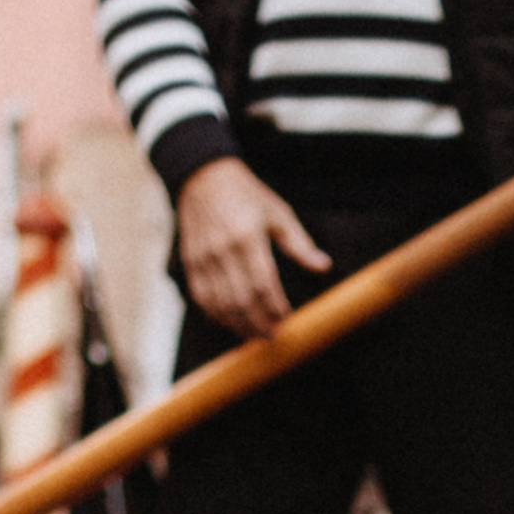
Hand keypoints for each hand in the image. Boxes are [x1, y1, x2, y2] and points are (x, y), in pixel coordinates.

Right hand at [175, 158, 330, 337]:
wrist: (203, 177)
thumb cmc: (246, 194)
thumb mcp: (278, 213)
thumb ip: (299, 243)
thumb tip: (323, 266)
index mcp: (247, 236)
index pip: (263, 283)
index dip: (275, 307)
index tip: (286, 319)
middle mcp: (223, 250)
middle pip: (241, 299)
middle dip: (258, 323)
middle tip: (272, 336)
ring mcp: (203, 258)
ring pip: (220, 304)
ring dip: (237, 324)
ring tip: (254, 334)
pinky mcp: (190, 262)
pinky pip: (201, 298)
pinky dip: (216, 315)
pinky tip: (230, 322)